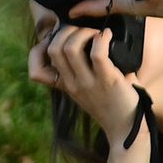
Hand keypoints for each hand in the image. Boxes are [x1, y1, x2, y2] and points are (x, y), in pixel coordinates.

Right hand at [30, 17, 143, 140]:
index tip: (57, 42)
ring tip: (95, 34)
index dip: (39, 50)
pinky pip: (97, 53)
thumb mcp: (86, 91)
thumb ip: (82, 70)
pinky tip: (107, 36)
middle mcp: (72, 84)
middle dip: (66, 32)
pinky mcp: (108, 80)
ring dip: (83, 33)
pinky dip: (101, 38)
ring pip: (71, 47)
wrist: (126, 130)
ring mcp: (88, 83)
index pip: (35, 70)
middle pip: (54, 49)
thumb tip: (87, 41)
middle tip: (83, 33)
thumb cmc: (111, 105)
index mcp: (65, 86)